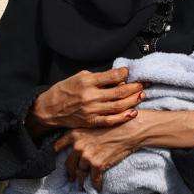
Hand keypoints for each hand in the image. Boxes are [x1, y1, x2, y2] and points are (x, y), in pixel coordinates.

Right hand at [28, 68, 143, 134]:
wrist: (50, 109)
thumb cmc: (65, 90)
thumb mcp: (78, 77)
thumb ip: (97, 77)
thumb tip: (116, 78)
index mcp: (87, 81)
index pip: (112, 76)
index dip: (124, 73)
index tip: (129, 72)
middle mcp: (90, 96)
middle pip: (119, 92)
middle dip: (134, 87)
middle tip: (143, 84)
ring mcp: (92, 110)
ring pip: (119, 106)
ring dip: (133, 101)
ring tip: (141, 95)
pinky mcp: (92, 121)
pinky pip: (111, 120)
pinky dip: (124, 116)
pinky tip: (133, 112)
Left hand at [55, 119, 148, 189]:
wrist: (129, 129)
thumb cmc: (113, 125)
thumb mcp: (92, 125)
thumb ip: (80, 135)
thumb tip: (75, 146)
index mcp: (74, 134)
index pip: (57, 146)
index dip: (54, 154)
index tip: (53, 160)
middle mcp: (78, 146)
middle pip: (68, 164)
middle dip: (70, 173)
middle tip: (71, 178)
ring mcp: (87, 156)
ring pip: (80, 174)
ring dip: (81, 181)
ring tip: (81, 186)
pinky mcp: (97, 165)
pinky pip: (94, 179)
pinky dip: (96, 185)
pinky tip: (97, 188)